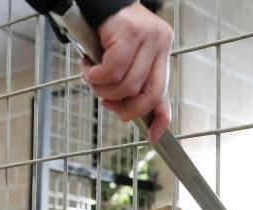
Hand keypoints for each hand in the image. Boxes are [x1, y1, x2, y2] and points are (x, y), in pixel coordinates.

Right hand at [80, 2, 172, 140]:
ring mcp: (148, 38)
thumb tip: (130, 113)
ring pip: (127, 84)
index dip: (160, 118)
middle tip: (106, 103)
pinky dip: (95, 75)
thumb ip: (131, 81)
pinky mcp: (130, 34)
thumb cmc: (107, 30)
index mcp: (161, 52)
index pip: (165, 92)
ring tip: (91, 77)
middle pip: (148, 94)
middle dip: (125, 108)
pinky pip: (112, 70)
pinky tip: (88, 66)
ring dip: (102, 89)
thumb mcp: (124, 58)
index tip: (154, 136)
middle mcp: (160, 44)